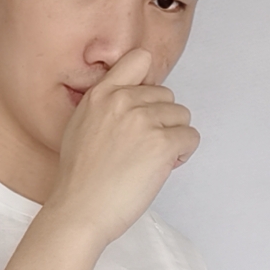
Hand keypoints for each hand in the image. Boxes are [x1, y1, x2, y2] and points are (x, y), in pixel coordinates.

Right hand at [45, 48, 199, 246]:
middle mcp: (123, 101)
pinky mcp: (162, 143)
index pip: (139, 59)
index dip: (148, 83)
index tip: (144, 106)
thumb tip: (135, 105)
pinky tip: (161, 169)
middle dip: (162, 121)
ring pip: (182, 116)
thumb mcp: (80, 127)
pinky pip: (190, 138)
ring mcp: (144, 120)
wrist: (79, 210)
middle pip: (167, 96)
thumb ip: (106, 108)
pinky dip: (182, 154)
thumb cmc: (80, 180)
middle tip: (144, 148)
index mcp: (101, 94)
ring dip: (173, 138)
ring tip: (151, 160)